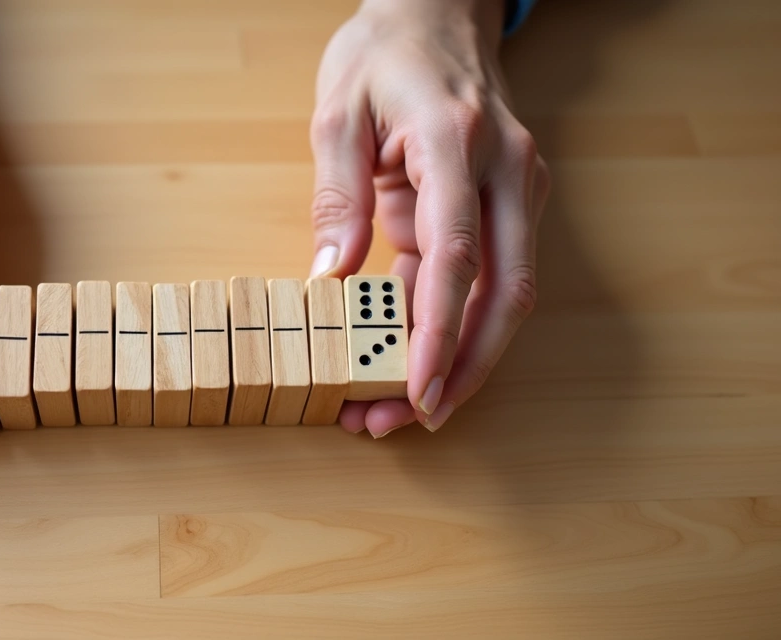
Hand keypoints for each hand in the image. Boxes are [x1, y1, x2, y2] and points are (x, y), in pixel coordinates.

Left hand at [308, 0, 549, 436]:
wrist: (437, 14)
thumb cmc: (384, 55)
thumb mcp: (335, 115)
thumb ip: (336, 198)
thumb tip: (332, 282)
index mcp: (455, 144)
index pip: (457, 257)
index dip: (437, 334)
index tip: (415, 391)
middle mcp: (506, 171)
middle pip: (504, 294)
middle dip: (460, 368)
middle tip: (404, 420)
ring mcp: (518, 189)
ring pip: (506, 296)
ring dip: (459, 358)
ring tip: (394, 407)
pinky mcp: (509, 205)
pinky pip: (484, 278)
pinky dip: (450, 324)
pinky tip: (404, 357)